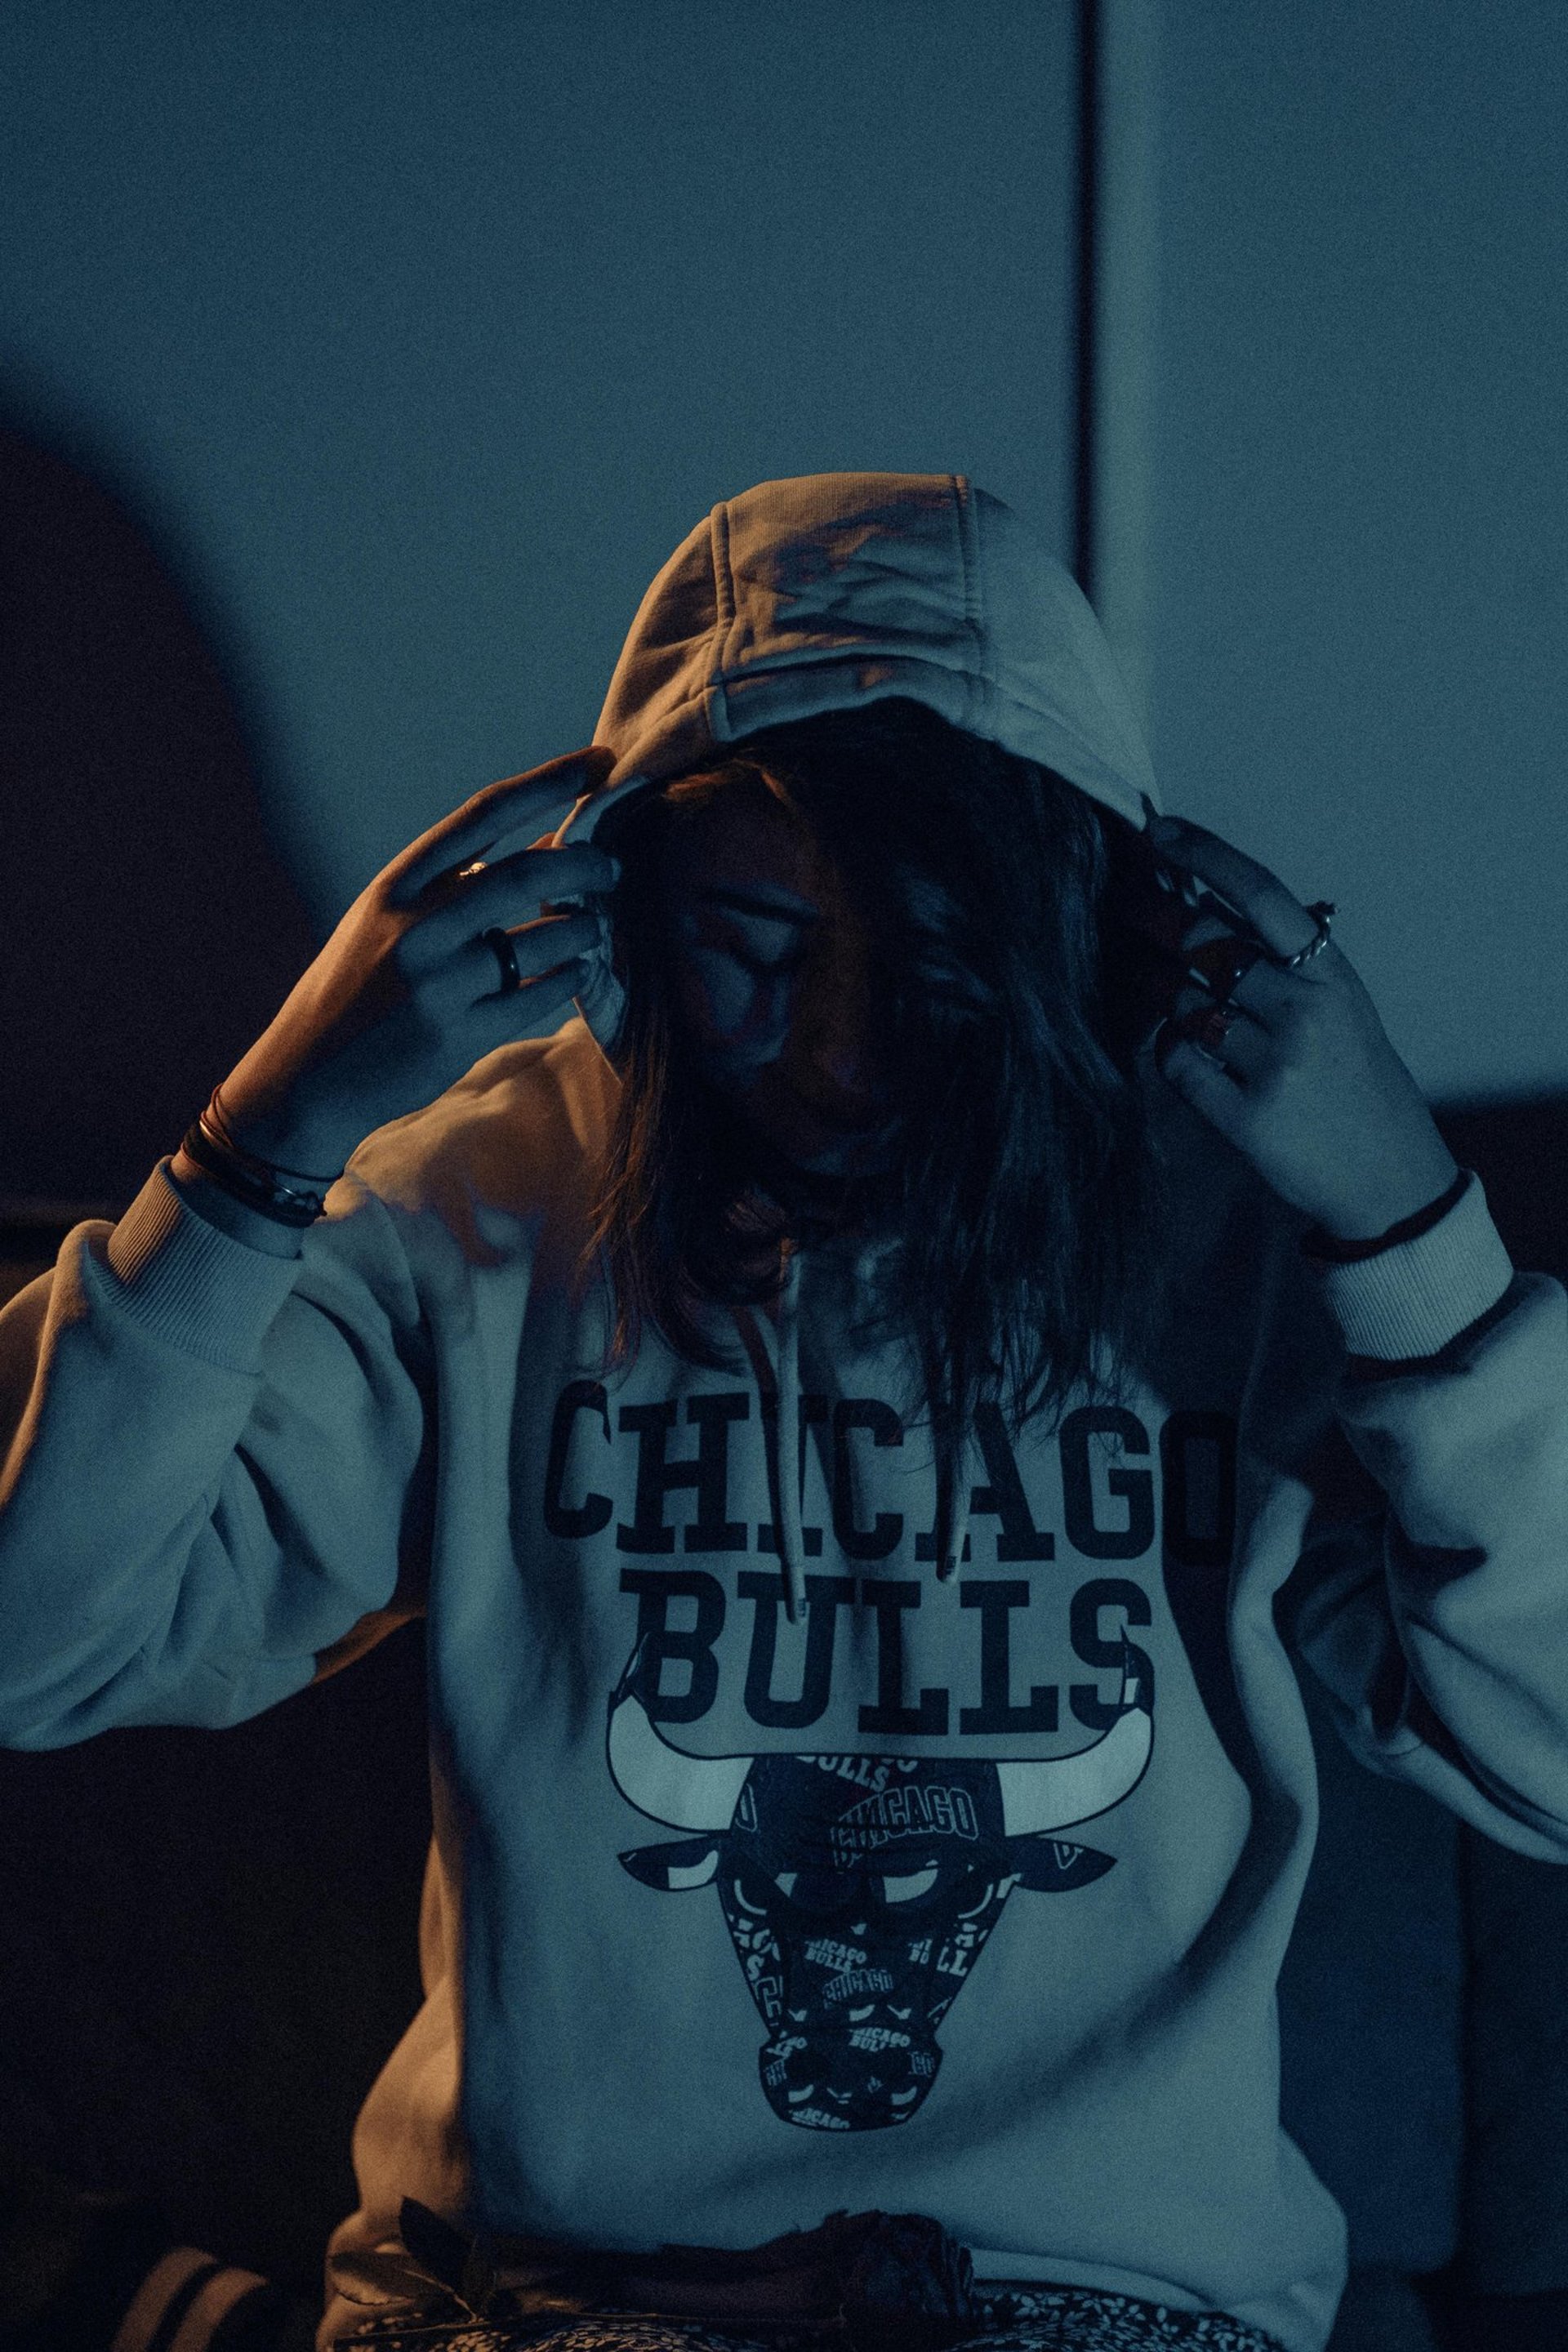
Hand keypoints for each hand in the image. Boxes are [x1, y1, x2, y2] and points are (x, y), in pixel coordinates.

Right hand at [204, 746, 619, 1175]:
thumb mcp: (388, 922)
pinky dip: (570, 977)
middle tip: (611, 869)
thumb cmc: (359, 991)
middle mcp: (416, 926)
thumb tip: (552, 845)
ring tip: (593, 928)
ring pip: (547, 939)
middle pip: (527, 874)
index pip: (483, 814)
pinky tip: (576, 971)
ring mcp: (439, 982)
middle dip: (585, 866)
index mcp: (396, 886)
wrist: (308, 1076)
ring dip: (584, 927)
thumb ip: (457, 884)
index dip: (548, 782)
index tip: (600, 762)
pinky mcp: (460, 1033)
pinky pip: (542, 995)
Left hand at [1144, 814, 1457, 1240]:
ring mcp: (1278, 1066)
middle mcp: (1307, 1012)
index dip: (1204, 855)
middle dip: (1155, 922)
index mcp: (1332, 975)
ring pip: (1181, 1002)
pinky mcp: (1248, 1119)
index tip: (1158, 833)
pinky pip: (1176, 1063)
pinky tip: (1183, 1052)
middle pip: (1204, 943)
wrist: (1391, 1179)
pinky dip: (1168, 1051)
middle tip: (1126, 911)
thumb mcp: (1340, 1008)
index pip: (1260, 894)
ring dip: (1161, 994)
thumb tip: (1199, 905)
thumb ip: (1282, 964)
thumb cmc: (1354, 1082)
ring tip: (1168, 996)